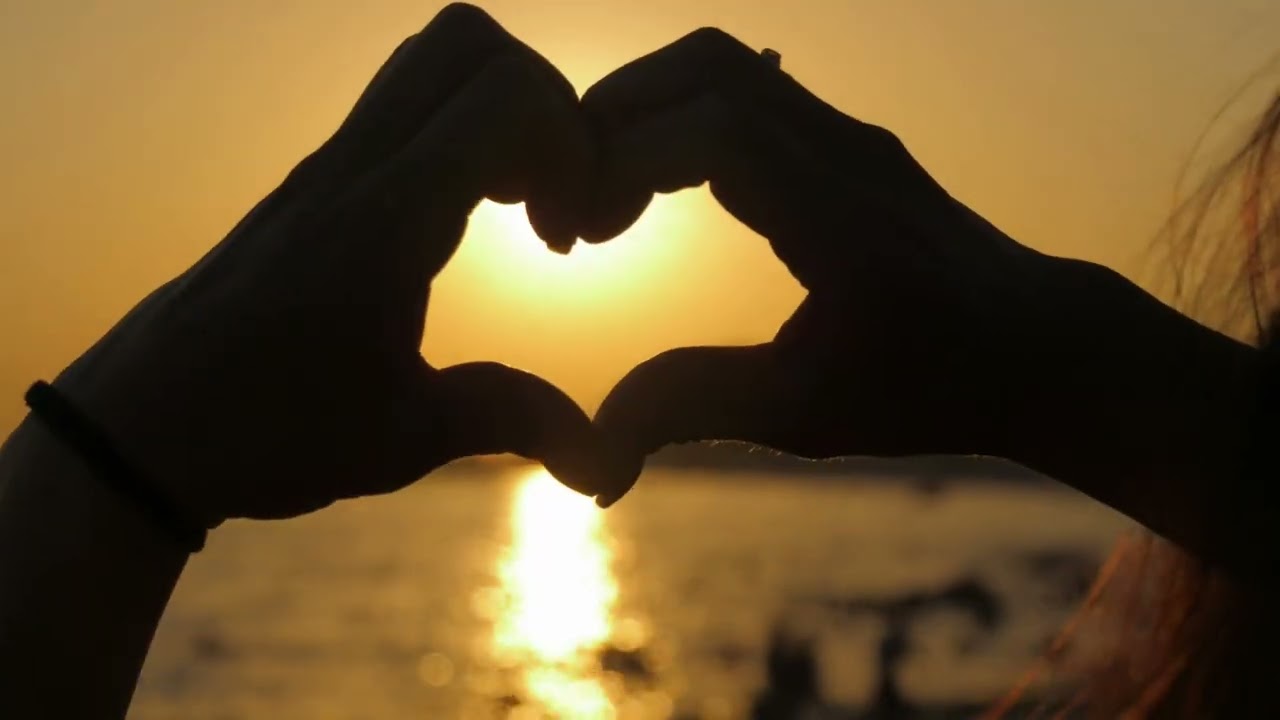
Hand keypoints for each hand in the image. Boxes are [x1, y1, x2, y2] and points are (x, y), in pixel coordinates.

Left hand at [49, 4, 606, 527]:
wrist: (140, 430)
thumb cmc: (264, 437)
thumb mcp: (404, 441)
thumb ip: (515, 421)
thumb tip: (608, 463)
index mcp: (384, 222)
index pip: (506, 98)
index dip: (573, 150)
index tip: (567, 241)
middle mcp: (352, 170)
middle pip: (468, 41)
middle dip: (543, 104)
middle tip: (551, 199)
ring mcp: (326, 166)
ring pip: (430, 58)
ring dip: (497, 109)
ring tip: (515, 205)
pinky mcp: (313, 182)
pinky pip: (400, 103)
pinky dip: (457, 131)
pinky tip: (461, 221)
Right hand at [583, 28, 1068, 504]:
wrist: (1037, 344)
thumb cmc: (934, 385)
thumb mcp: (808, 413)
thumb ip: (697, 408)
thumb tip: (595, 445)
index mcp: (839, 214)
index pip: (709, 129)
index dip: (620, 163)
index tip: (579, 237)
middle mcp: (844, 150)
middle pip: (704, 68)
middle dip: (613, 119)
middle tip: (572, 206)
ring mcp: (847, 133)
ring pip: (722, 65)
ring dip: (643, 110)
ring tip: (603, 192)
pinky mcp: (843, 137)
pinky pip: (744, 88)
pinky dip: (680, 116)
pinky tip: (658, 185)